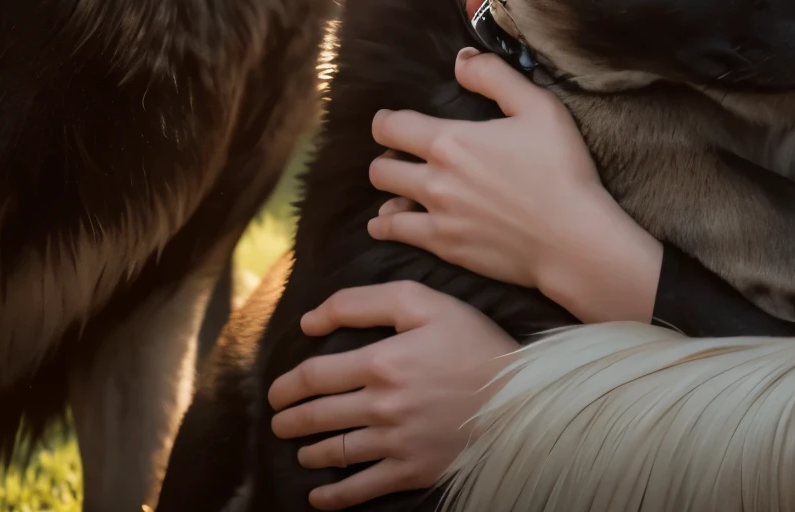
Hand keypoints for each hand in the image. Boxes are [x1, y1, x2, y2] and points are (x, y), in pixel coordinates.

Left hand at [268, 280, 514, 508]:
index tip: (276, 390)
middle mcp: (380, 406)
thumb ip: (366, 302)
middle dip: (290, 419)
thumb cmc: (473, 341)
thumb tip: (313, 320)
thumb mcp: (424, 303)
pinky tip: (318, 496)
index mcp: (380, 362)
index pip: (316, 375)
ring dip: (309, 451)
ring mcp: (394, 443)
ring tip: (300, 449)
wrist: (518, 396)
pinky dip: (334, 497)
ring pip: (335, 451)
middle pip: (318, 415)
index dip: (289, 384)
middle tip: (278, 420)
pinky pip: (361, 489)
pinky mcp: (410, 471)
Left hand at [368, 48, 662, 322]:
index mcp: (450, 142)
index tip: (391, 121)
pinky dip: (388, 226)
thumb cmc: (560, 168)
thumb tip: (460, 59)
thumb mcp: (537, 106)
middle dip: (386, 156)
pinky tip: (390, 222)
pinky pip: (399, 235)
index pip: (391, 127)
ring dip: (388, 191)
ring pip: (385, 204)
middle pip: (381, 168)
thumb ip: (494, 76)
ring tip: (400, 187)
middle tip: (402, 154)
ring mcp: (438, 219)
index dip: (385, 121)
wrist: (571, 239)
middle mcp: (434, 181)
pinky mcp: (447, 249)